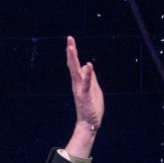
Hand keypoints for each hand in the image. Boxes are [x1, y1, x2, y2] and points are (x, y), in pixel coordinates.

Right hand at [65, 35, 102, 151]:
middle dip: (71, 52)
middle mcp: (77, 84)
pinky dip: (87, 75)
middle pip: (73, 65)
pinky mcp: (85, 96)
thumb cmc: (92, 107)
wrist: (90, 123)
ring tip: (71, 48)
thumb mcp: (94, 88)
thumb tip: (88, 66)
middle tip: (69, 39)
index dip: (73, 53)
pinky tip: (88, 66)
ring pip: (76, 71)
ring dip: (74, 59)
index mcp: (79, 82)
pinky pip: (86, 84)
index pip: (75, 65)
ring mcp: (80, 89)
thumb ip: (90, 77)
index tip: (70, 41)